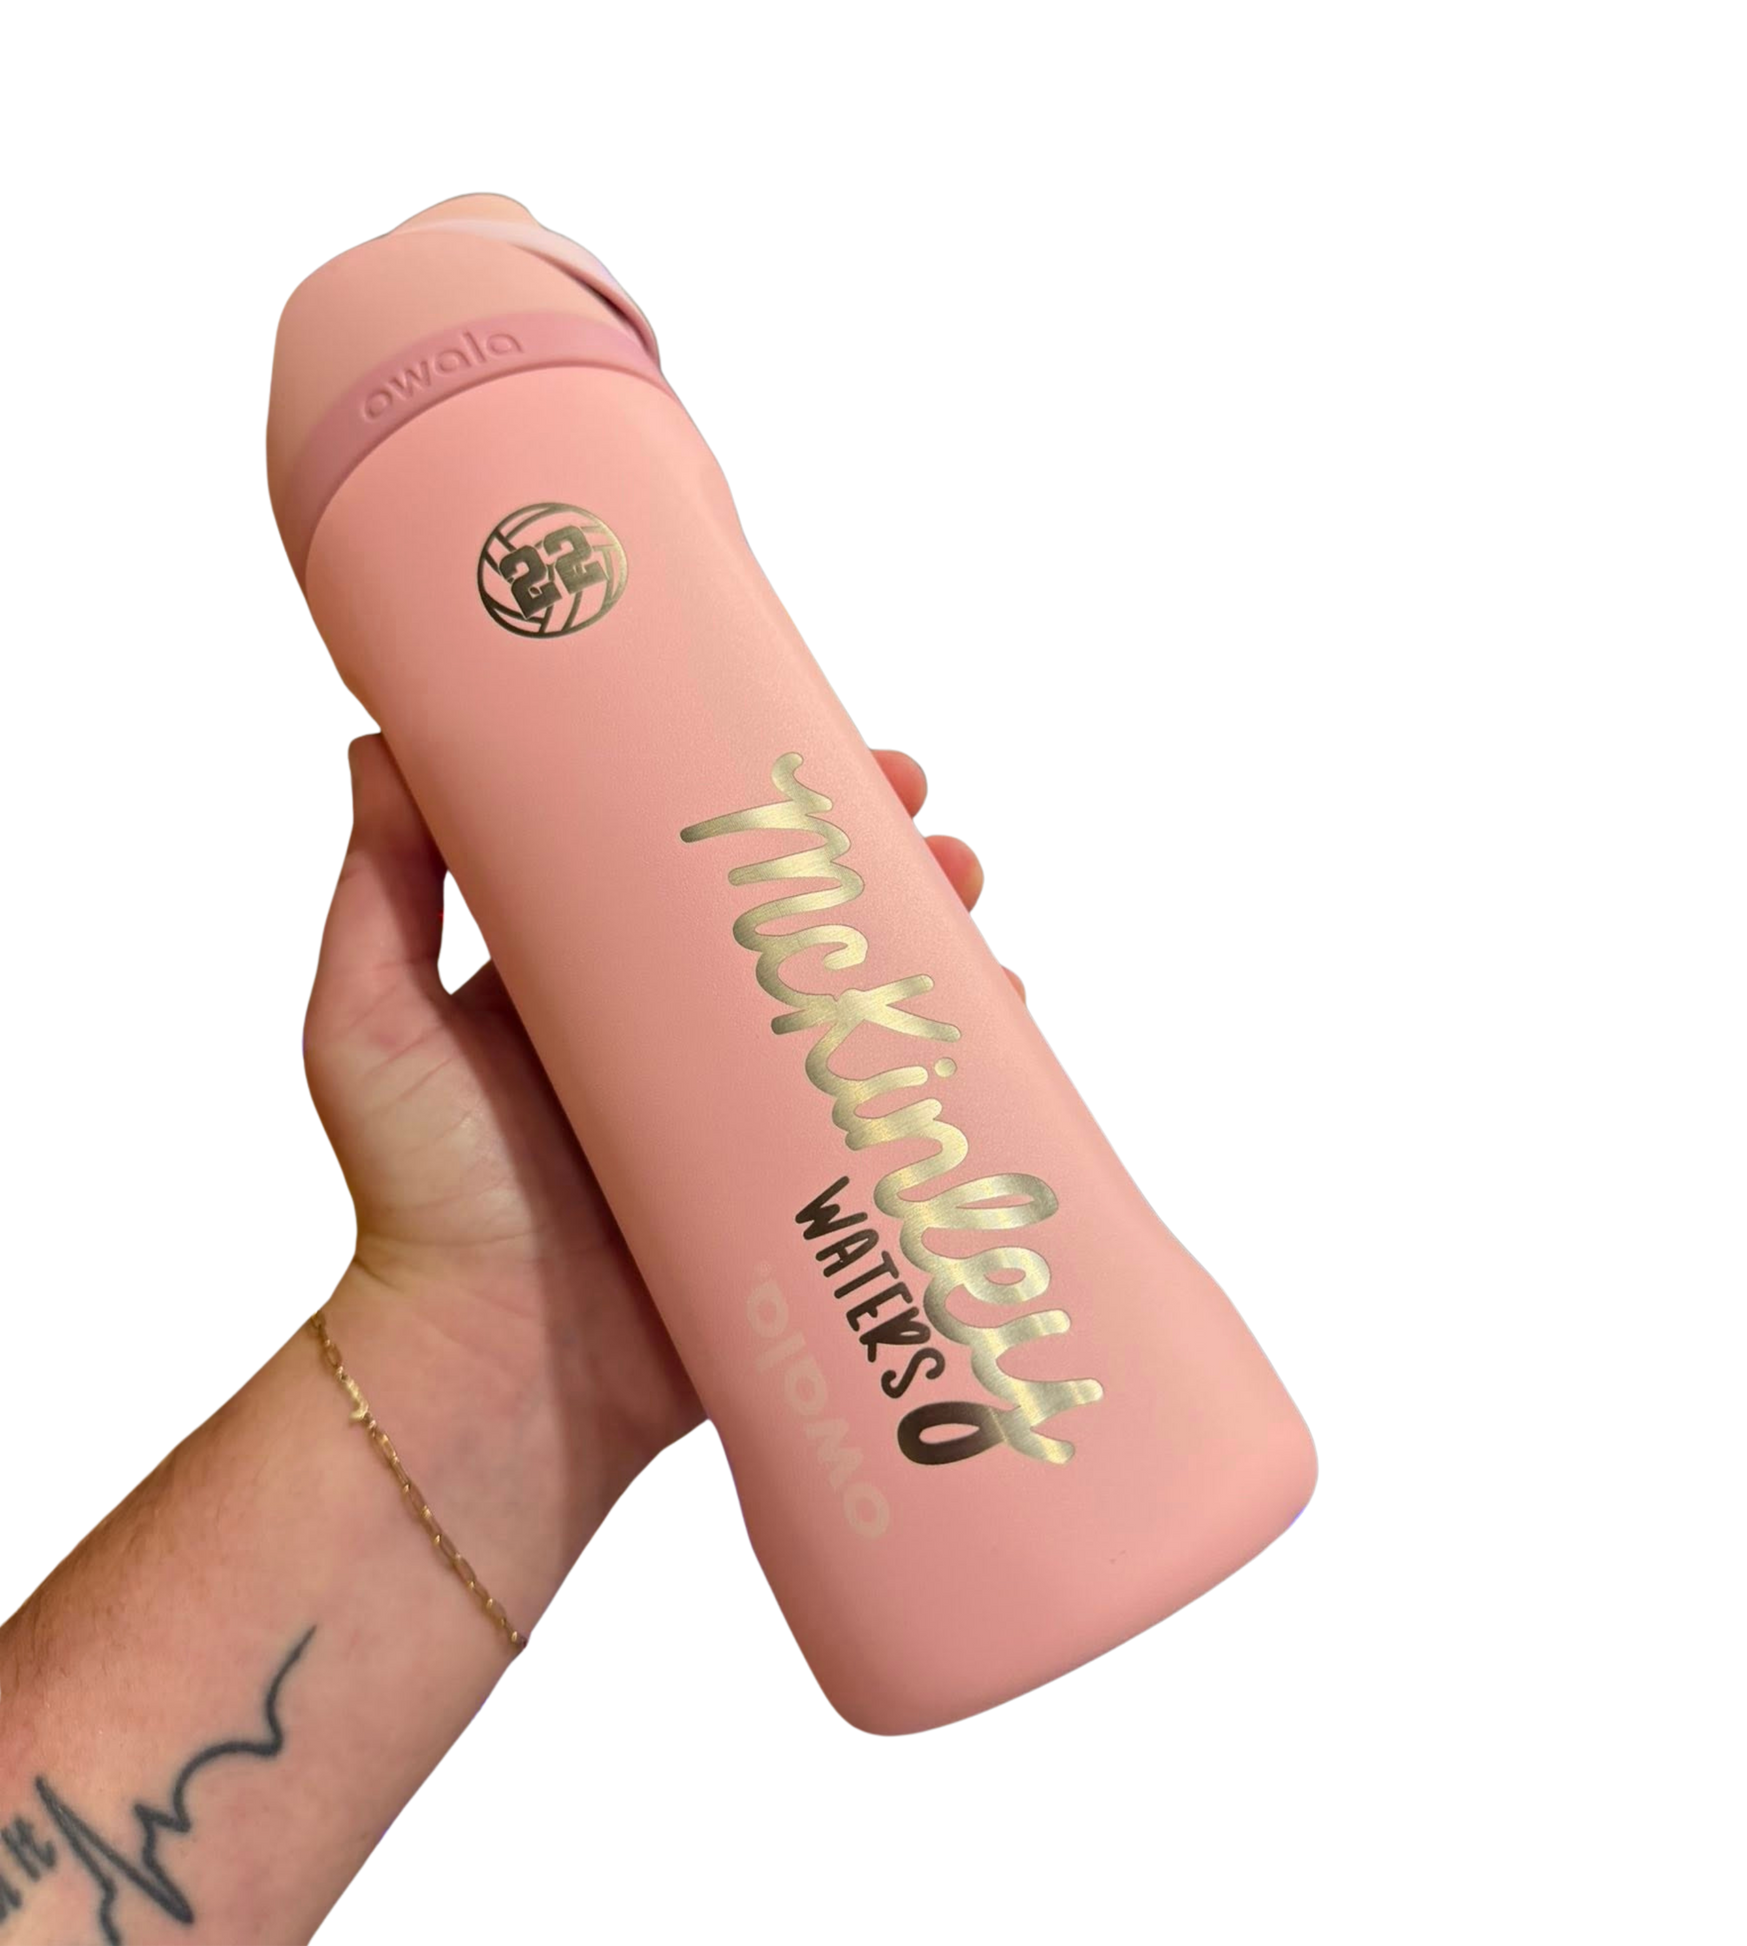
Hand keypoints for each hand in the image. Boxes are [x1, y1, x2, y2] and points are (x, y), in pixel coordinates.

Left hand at [298, 735, 1024, 1530]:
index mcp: (604, 982)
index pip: (698, 862)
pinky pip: (895, 1115)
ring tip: (963, 896)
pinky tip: (995, 1016)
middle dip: (874, 858)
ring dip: (930, 941)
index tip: (809, 734)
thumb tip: (377, 743)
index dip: (761, 796)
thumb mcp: (372, 1024)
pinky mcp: (804, 1191)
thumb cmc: (415, 1200)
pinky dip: (956, 1067)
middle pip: (806, 923)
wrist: (484, 1377)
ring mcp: (756, 1115)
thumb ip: (378, 890)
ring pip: (866, 1005)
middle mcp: (689, 1038)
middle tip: (918, 818)